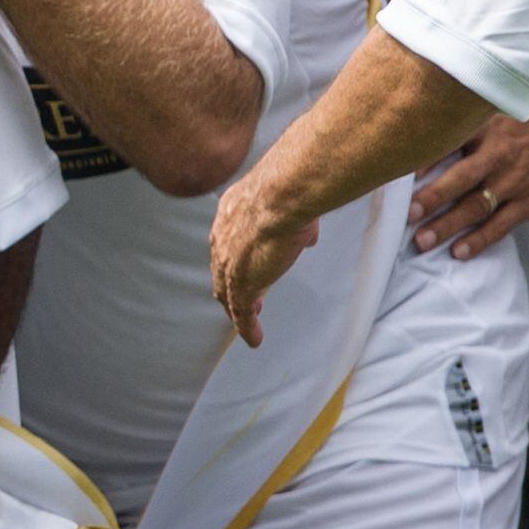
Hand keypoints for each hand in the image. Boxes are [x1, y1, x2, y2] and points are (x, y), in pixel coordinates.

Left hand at [206, 165, 319, 344]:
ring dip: (237, 308)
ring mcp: (229, 264)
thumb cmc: (290, 190)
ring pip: (227, 293)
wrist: (281, 196)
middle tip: (245, 298)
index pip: (228, 243)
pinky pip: (239, 312)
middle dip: (231, 285)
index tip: (248, 266)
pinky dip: (246, 328)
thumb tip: (307, 233)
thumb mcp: (292, 205)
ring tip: (248, 322)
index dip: (237, 257)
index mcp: (231, 215)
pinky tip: (254, 338)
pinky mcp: (240, 284)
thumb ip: (296, 223)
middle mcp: (222, 239)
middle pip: (221, 270)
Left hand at [405, 73, 528, 257]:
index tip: (393, 171)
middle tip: (405, 214)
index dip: (421, 160)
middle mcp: (500, 155)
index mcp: (488, 129)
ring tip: (421, 241)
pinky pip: (502, 225)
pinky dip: (480, 240)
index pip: (448, 144)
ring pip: (476, 207)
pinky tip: (459, 252)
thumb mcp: (498, 110)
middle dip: (430, 199)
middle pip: (458, 179)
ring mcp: (516, 181)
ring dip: (447, 226)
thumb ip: (465, 125)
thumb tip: (421, 137)